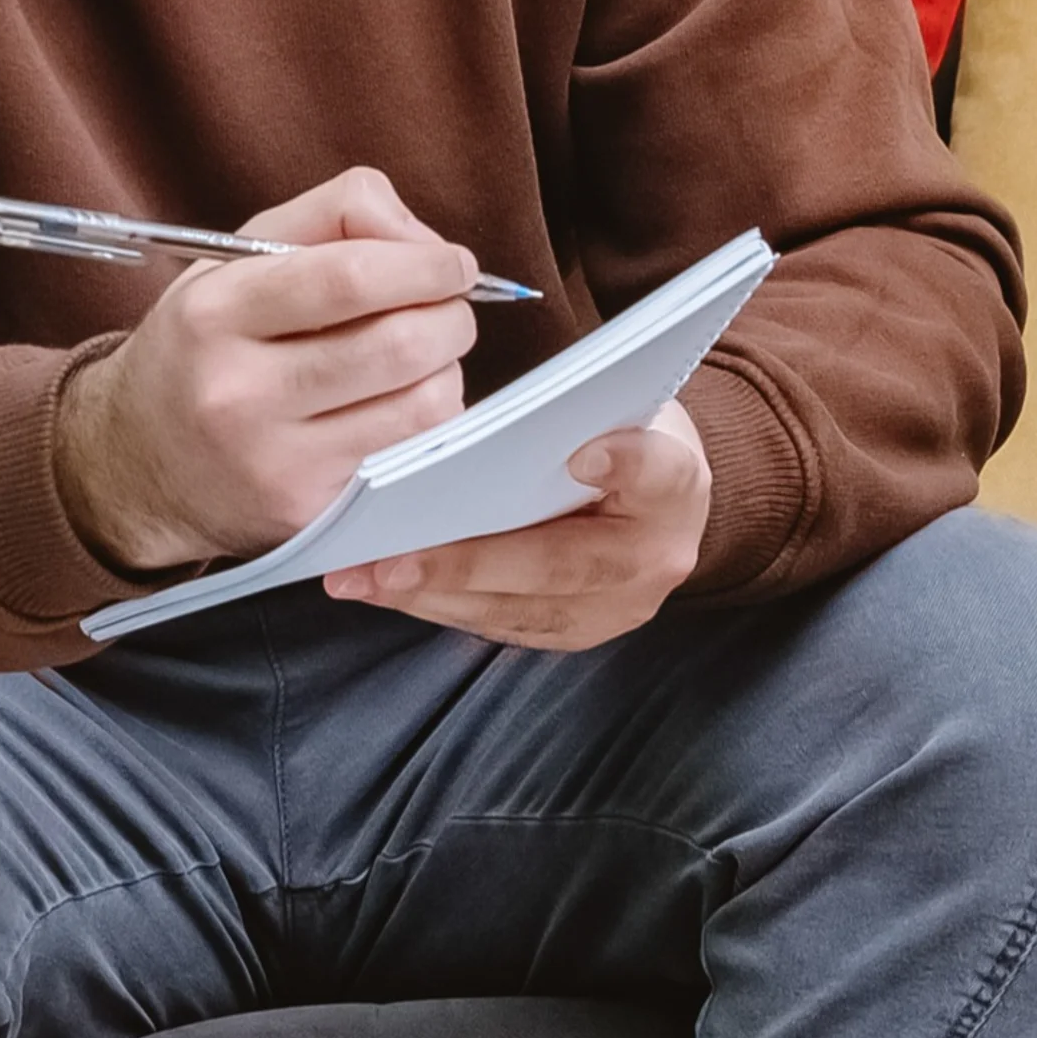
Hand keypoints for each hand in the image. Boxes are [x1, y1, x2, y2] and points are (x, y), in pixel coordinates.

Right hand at [53, 169, 482, 575]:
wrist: (132, 465)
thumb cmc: (200, 346)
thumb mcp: (234, 259)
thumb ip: (332, 215)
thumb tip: (425, 242)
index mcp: (215, 314)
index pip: (350, 277)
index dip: (425, 264)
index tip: (451, 262)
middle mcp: (237, 391)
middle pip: (400, 343)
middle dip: (451, 316)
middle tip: (447, 308)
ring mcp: (274, 460)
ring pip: (422, 404)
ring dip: (447, 370)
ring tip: (421, 356)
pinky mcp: (307, 510)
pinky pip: (409, 454)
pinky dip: (425, 419)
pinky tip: (397, 404)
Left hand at [325, 396, 711, 650]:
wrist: (652, 500)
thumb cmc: (615, 435)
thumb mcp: (607, 404)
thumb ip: (563, 413)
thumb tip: (468, 427)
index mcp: (676, 485)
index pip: (659, 473)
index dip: (627, 465)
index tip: (583, 456)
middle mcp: (654, 559)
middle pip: (559, 565)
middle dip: (466, 564)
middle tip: (390, 561)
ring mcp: (614, 608)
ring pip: (517, 608)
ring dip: (430, 595)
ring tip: (360, 578)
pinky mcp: (573, 632)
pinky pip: (498, 625)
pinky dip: (434, 605)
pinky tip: (380, 588)